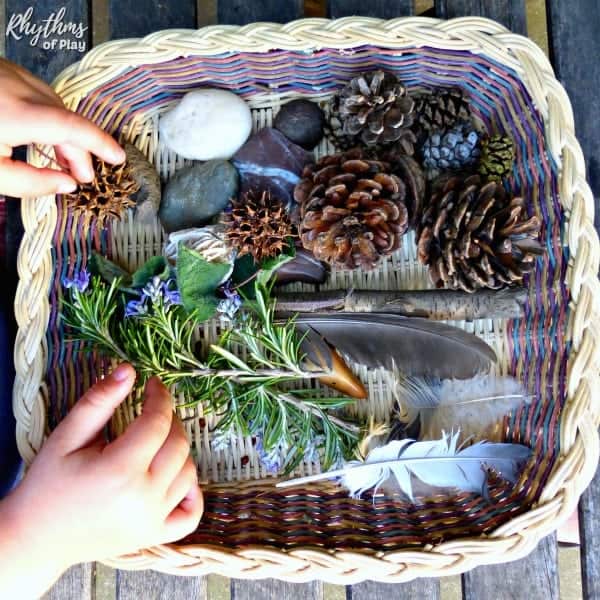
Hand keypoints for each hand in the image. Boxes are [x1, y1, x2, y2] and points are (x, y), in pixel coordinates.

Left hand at [0, 58, 124, 196]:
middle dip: (79, 150)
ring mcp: (10, 75)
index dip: (101, 144)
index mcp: (20, 114)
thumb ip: (30, 183)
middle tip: (81, 177)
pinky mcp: (1, 71)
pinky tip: (37, 136)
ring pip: (53, 106)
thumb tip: (65, 186)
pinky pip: (36, 96)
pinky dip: (46, 118)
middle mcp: (21, 89)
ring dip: (62, 134)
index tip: (118, 159)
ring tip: (60, 160)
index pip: (74, 129)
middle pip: (66, 119)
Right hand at [0, 364, 202, 596]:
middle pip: (178, 445)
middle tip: (153, 410)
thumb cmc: (48, 483)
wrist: (36, 538)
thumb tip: (129, 370)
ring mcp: (152, 520)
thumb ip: (99, 401)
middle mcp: (144, 497)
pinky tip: (177, 477)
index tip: (153, 384)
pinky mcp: (154, 535)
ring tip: (157, 440)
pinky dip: (193, 493)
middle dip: (170, 419)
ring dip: (179, 450)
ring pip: (188, 473)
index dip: (160, 397)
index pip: (158, 422)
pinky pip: (191, 514)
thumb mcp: (66, 436)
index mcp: (120, 470)